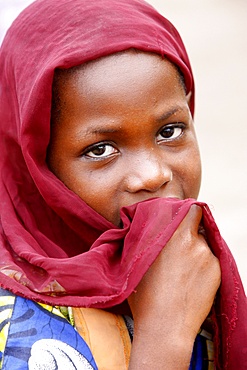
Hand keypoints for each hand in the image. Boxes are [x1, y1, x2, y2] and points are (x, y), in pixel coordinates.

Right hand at [128, 205, 220, 368]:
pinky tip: (191, 279)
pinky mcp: (217, 269)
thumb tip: (141, 225)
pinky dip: (203, 263)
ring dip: (195, 247)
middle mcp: (190, 240)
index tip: (178, 217)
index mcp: (169, 234)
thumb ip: (143, 237)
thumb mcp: (135, 260)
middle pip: (198, 221)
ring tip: (183, 268)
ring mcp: (206, 254)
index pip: (189, 208)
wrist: (165, 325)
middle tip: (181, 241)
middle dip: (190, 227)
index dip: (185, 211)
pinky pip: (211, 258)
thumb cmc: (144, 295)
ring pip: (204, 241)